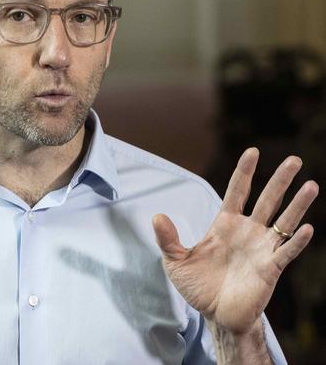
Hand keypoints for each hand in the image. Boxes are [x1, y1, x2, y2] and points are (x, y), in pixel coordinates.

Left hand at [153, 148, 317, 333]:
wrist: (215, 316)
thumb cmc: (197, 286)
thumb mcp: (175, 261)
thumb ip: (167, 239)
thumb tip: (157, 216)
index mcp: (225, 224)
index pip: (237, 191)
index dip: (244, 172)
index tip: (252, 151)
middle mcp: (248, 232)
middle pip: (266, 200)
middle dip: (280, 179)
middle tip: (294, 159)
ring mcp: (261, 249)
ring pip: (283, 222)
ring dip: (297, 205)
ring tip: (311, 185)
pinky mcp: (270, 269)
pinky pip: (286, 252)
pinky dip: (296, 242)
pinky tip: (306, 228)